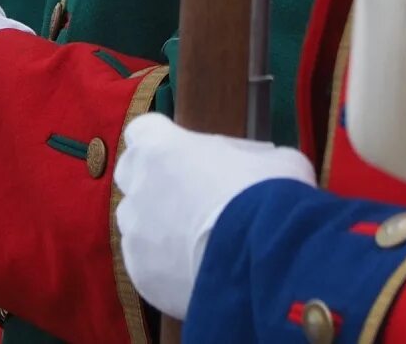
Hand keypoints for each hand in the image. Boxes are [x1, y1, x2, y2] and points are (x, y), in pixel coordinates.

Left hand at [113, 114, 316, 319]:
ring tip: (195, 241)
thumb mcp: (274, 159)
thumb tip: (256, 168)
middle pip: (131, 175)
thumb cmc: (268, 194)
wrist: (262, 259)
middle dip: (152, 182)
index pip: (141, 131)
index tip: (180, 153)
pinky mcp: (140, 273)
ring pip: (137, 223)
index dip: (159, 142)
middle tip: (188, 197)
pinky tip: (195, 271)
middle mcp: (139, 186)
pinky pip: (146, 263)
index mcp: (162, 147)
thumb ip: (250, 158)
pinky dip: (165, 266)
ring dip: (158, 226)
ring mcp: (135, 232)